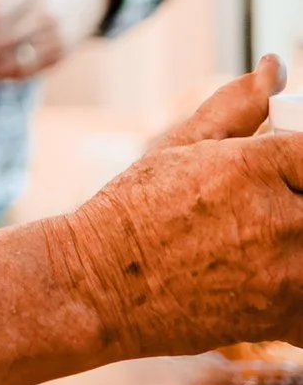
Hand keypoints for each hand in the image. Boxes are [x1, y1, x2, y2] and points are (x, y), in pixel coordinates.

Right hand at [51, 56, 302, 354]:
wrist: (102, 285)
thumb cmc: (135, 210)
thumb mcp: (181, 144)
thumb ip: (237, 105)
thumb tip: (275, 67)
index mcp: (253, 167)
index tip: (290, 167)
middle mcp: (276, 220)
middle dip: (299, 200)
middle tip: (277, 204)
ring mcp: (284, 276)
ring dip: (300, 243)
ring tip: (269, 239)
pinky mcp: (282, 318)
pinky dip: (300, 293)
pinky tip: (274, 279)